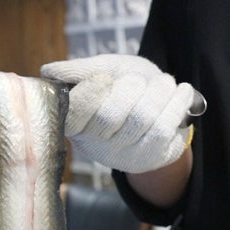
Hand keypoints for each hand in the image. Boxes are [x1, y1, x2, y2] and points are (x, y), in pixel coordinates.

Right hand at [41, 54, 196, 173]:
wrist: (159, 109)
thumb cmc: (125, 86)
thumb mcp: (102, 70)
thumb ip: (78, 71)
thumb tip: (48, 72)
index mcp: (76, 125)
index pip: (74, 114)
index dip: (89, 94)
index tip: (104, 78)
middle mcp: (95, 146)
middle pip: (110, 115)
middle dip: (130, 87)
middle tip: (137, 80)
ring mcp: (123, 156)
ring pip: (142, 118)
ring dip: (158, 90)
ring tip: (162, 83)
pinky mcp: (149, 159)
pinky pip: (165, 127)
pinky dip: (177, 102)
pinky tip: (181, 91)